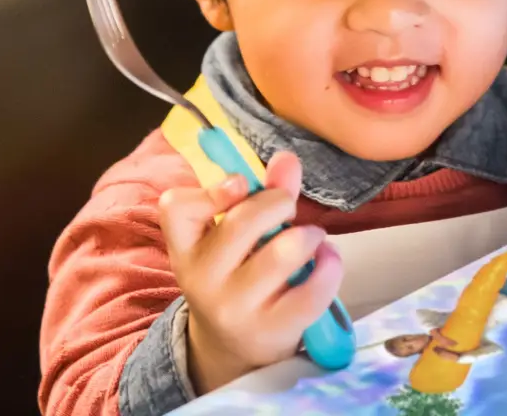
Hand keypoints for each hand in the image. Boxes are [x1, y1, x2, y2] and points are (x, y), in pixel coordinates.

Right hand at [159, 151, 341, 393]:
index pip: (176, 209)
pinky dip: (330, 265)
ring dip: (309, 234)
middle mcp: (203, 279)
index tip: (241, 184)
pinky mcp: (272, 330)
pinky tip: (328, 259)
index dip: (211, 190)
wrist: (234, 349)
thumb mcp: (237, 236)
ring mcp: (236, 308)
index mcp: (187, 247)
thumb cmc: (238, 274)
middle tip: (288, 206)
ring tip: (313, 237)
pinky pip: (311, 291)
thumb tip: (286, 158)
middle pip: (243, 223)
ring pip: (282, 254)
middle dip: (278, 202)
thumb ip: (264, 192)